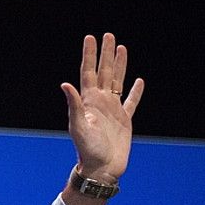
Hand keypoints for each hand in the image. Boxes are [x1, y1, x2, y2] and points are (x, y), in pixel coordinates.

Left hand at [61, 33, 144, 182]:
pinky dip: (135, 91)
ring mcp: (113, 110)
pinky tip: (138, 81)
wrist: (101, 169)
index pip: (89, 72)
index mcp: (88, 102)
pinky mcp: (125, 120)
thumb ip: (74, 105)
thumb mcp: (78, 127)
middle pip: (104, 72)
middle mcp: (100, 102)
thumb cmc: (87, 150)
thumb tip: (65, 85)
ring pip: (118, 81)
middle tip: (107, 35)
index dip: (89, 55)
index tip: (90, 37)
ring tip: (121, 48)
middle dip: (105, 54)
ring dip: (120, 65)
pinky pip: (131, 102)